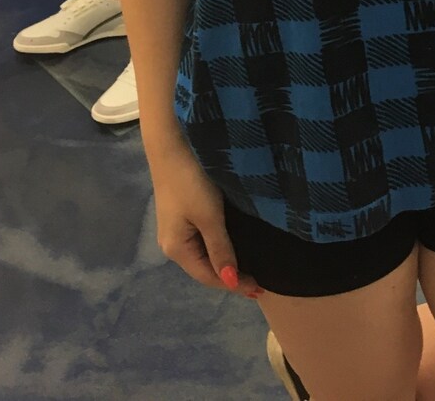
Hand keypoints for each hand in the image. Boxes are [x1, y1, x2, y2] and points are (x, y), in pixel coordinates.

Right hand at [149, 138, 264, 299]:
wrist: (173, 146)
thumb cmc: (191, 182)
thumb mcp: (209, 216)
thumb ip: (221, 250)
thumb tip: (231, 283)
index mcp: (177, 249)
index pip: (209, 277)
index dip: (234, 285)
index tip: (261, 289)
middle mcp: (173, 244)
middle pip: (205, 268)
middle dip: (231, 277)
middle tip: (260, 282)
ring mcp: (176, 229)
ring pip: (204, 255)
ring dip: (226, 262)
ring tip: (251, 268)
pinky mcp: (182, 215)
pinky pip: (203, 241)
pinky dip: (220, 247)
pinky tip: (234, 246)